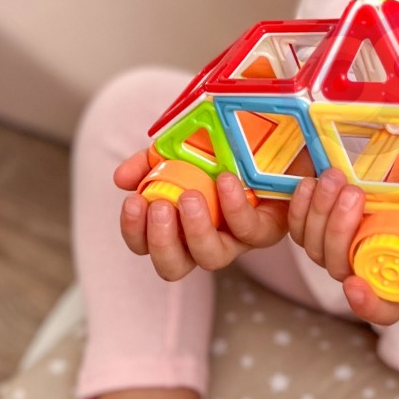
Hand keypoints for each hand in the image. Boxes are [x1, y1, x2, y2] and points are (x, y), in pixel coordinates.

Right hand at [115, 151, 287, 281]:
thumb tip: (121, 180)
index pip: (147, 245)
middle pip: (174, 267)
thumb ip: (150, 160)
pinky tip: (226, 181)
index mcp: (180, 222)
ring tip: (190, 197)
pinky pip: (249, 231)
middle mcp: (207, 237)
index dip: (135, 232)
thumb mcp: (180, 144)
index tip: (133, 202)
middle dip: (162, 242)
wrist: (277, 131)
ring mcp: (238, 237)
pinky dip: (233, 208)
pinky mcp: (269, 228)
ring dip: (195, 231)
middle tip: (160, 207)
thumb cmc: (225, 144)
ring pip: (212, 258)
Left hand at [288, 168, 398, 325]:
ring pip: (315, 247)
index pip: (383, 309)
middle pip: (339, 267)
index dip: (368, 304)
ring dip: (320, 212)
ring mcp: (336, 252)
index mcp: (396, 280)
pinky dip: (300, 207)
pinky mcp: (316, 230)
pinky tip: (309, 184)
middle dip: (340, 230)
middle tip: (354, 194)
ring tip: (334, 179)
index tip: (355, 284)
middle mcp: (362, 271)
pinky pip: (299, 228)